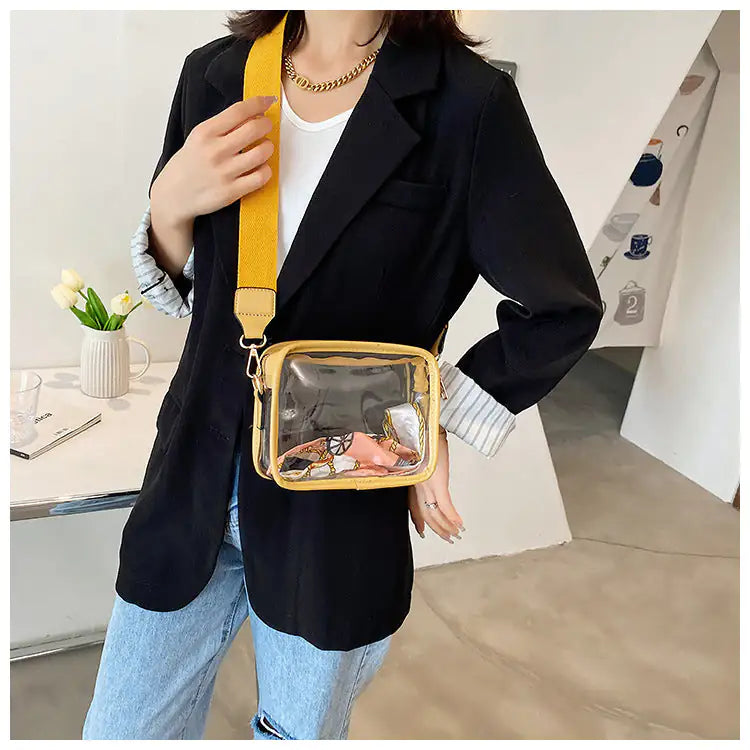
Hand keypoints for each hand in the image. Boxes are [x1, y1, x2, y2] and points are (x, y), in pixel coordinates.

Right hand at [151, 95, 276, 228]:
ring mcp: (224, 172)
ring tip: (264, 148)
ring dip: (268, 147)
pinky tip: (261, 168)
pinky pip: (261, 177)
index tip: (268, 101)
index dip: (258, 103)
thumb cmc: (188, 165)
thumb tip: (251, 114)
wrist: (174, 195)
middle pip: (254, 129)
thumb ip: (221, 127)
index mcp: (205, 133)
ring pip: (262, 153)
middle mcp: (215, 151)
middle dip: (266, 125)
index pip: (238, 111)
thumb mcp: (197, 138)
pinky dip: (266, 170)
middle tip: (266, 126)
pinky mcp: (231, 191)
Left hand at [408, 428, 463, 542]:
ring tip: (456, 533)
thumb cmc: (426, 437)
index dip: (418, 521)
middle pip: (426, 513)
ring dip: (447, 526)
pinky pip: (445, 505)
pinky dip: (453, 516)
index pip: (413, 505)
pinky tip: (459, 523)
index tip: (422, 532)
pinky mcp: (438, 482)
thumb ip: (423, 465)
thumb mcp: (422, 455)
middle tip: (448, 537)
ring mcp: (427, 485)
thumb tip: (429, 469)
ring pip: (435, 513)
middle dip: (437, 528)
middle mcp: (418, 485)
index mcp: (413, 479)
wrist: (429, 427)